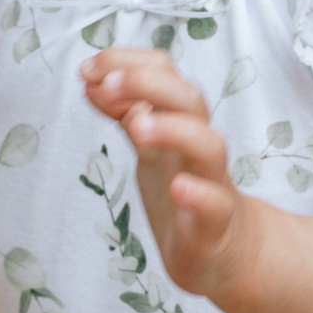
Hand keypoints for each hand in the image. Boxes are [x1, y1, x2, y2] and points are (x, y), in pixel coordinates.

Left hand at [80, 45, 249, 300]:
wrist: (224, 251)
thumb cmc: (184, 193)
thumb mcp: (149, 148)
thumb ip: (125, 114)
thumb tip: (91, 82)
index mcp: (179, 123)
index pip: (164, 72)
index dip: (127, 62)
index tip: (88, 68)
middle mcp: (196, 145)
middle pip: (188, 99)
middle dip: (147, 83)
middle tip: (108, 84)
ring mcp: (210, 183)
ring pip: (208, 145)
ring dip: (173, 130)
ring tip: (138, 127)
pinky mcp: (215, 225)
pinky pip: (215, 204)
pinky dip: (198, 194)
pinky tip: (178, 189)